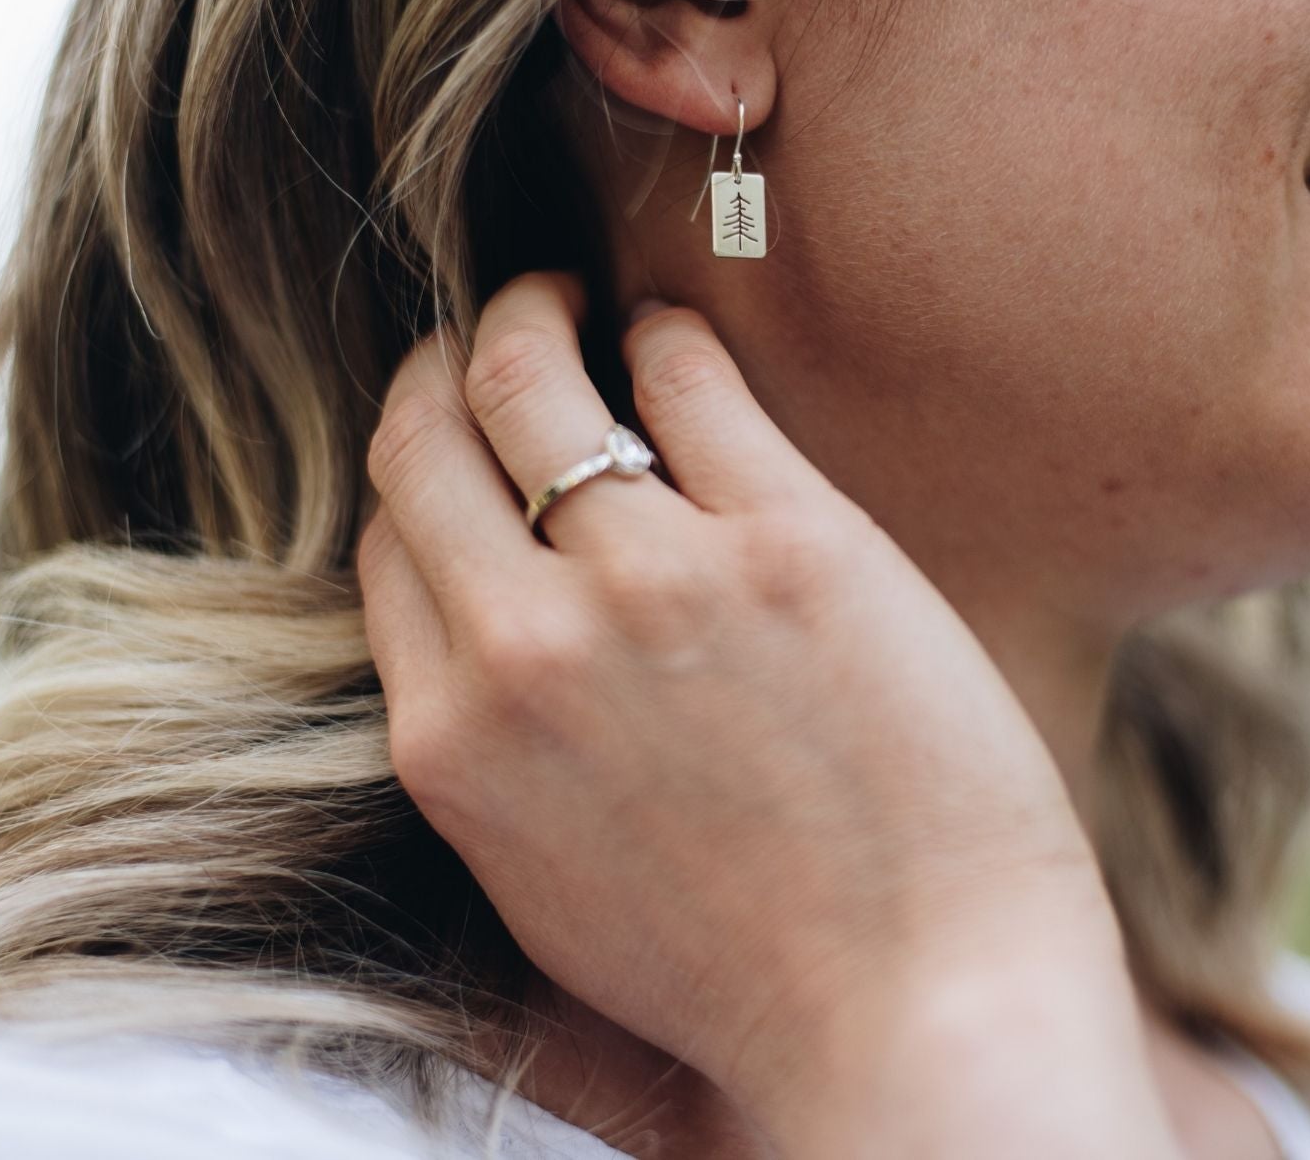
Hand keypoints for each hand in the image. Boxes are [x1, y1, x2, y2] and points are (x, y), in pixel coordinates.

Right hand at [357, 272, 1138, 1143]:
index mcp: (451, 741)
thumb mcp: (550, 881)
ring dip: (534, 311)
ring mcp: (652, 581)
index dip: (424, 471)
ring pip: (528, 375)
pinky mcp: (785, 538)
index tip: (464, 437)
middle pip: (424, 436)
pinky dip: (668, 330)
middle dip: (444, 361)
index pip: (390, 540)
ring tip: (570, 299)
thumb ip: (496, 743)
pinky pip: (687, 372)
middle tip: (499, 328)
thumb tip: (486, 615)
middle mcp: (524, 648)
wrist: (919, 1011)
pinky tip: (680, 332)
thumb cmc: (753, 966)